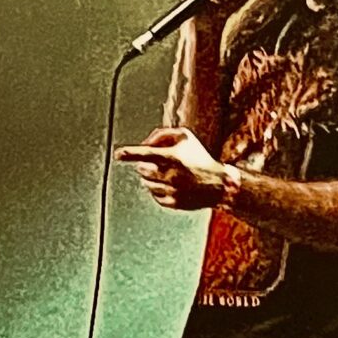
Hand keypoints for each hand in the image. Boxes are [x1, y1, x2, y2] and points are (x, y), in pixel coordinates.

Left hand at [115, 127, 233, 210]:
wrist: (219, 184)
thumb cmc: (200, 157)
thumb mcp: (186, 137)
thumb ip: (162, 134)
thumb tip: (144, 144)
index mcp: (173, 157)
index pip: (145, 154)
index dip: (129, 153)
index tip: (118, 154)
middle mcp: (170, 175)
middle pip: (142, 169)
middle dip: (145, 165)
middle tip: (157, 164)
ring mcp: (171, 191)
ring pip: (146, 184)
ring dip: (151, 179)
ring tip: (167, 175)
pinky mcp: (173, 203)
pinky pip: (154, 196)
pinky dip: (158, 190)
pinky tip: (171, 186)